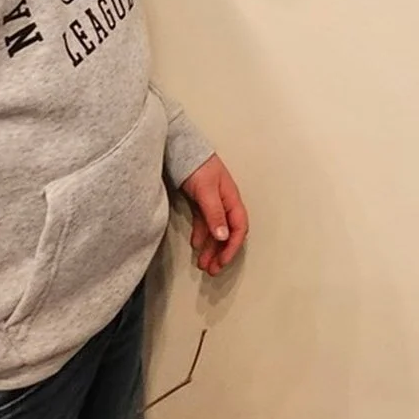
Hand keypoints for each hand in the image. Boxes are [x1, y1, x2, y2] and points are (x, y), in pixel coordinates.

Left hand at [180, 155, 247, 276]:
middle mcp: (225, 203)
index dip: (233, 247)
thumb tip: (223, 237)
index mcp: (232, 199)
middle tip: (212, 271)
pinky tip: (196, 246)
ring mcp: (212, 203)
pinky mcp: (200, 202)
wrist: (180, 148)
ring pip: (215, 231)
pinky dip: (201, 236)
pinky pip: (204, 224)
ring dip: (210, 248)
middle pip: (227, 233)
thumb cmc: (197, 167)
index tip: (223, 262)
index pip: (239, 228)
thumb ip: (214, 214)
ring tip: (202, 265)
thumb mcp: (206, 191)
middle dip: (221, 253)